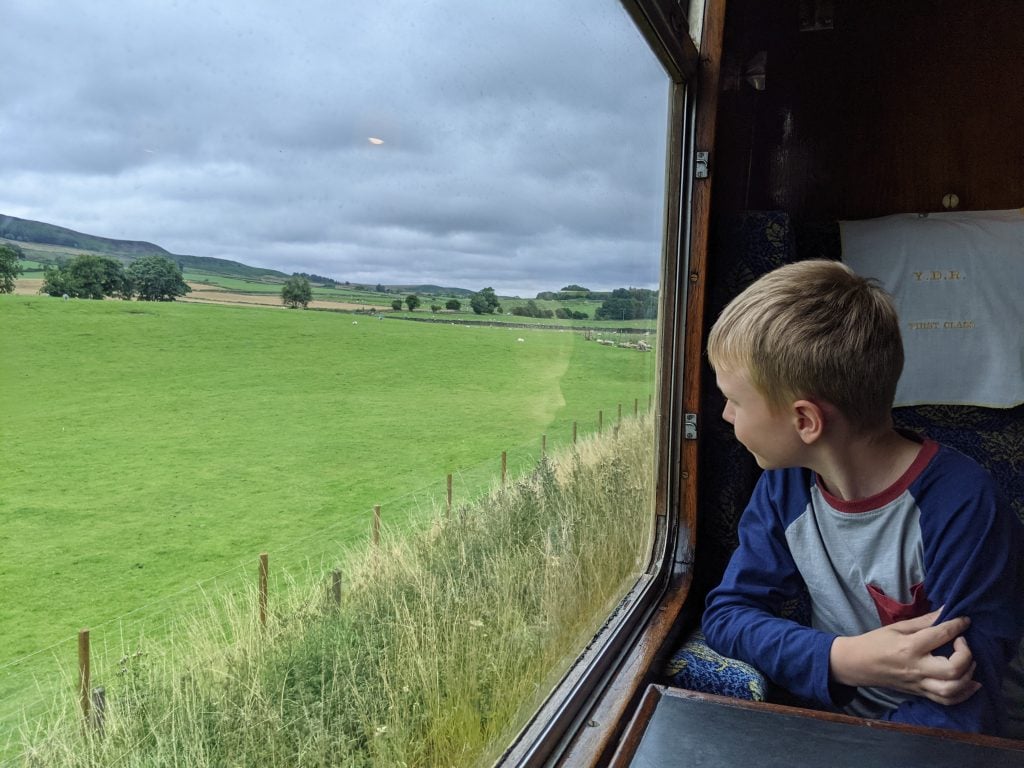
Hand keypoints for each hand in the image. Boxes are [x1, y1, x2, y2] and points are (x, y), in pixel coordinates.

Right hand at [830, 609, 979, 705]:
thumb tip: (946, 611)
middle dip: (966, 655)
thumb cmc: (875, 642)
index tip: (965, 620)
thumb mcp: (897, 627)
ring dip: (968, 676)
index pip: (941, 635)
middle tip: (962, 643)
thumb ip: (924, 621)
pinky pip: (947, 701)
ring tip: (969, 662)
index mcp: (909, 647)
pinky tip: (971, 683)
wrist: (857, 664)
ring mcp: (919, 684)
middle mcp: (916, 668)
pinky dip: (964, 694)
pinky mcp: (920, 693)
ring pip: (952, 690)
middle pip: (952, 669)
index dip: (957, 626)